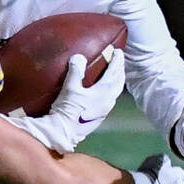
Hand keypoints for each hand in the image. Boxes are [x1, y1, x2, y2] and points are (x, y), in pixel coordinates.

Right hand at [3, 47, 125, 153]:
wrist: (63, 131)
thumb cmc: (67, 110)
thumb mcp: (70, 88)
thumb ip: (76, 71)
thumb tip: (79, 57)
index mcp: (103, 92)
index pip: (114, 72)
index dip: (117, 61)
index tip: (118, 51)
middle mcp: (108, 101)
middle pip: (119, 82)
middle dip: (120, 70)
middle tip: (119, 60)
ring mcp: (105, 110)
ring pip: (116, 91)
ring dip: (117, 80)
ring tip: (115, 73)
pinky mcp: (100, 116)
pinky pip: (110, 98)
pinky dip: (111, 90)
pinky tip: (105, 90)